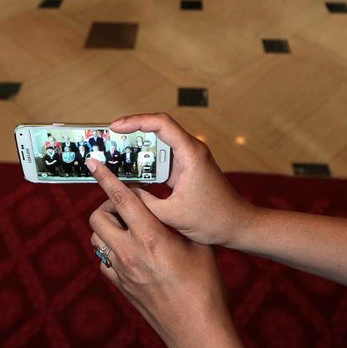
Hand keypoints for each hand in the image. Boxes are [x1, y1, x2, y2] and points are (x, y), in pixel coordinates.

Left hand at [88, 159, 228, 347]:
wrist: (197, 331)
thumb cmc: (205, 285)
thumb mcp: (197, 245)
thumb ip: (175, 222)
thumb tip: (162, 205)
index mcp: (152, 238)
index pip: (122, 199)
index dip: (106, 177)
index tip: (93, 162)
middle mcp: (130, 253)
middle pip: (98, 216)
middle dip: (107, 204)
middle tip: (126, 205)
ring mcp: (122, 272)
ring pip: (97, 238)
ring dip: (108, 227)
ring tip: (129, 227)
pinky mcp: (121, 288)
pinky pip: (103, 260)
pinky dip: (110, 249)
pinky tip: (129, 251)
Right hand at [109, 113, 255, 247]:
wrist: (238, 226)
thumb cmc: (212, 219)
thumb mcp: (171, 214)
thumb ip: (144, 202)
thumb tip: (122, 190)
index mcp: (190, 153)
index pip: (161, 123)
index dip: (136, 121)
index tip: (115, 127)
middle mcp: (191, 150)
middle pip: (157, 128)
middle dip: (132, 131)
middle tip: (108, 140)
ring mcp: (189, 158)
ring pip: (159, 143)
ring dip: (137, 146)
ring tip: (114, 153)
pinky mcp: (186, 168)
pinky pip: (163, 157)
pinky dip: (146, 161)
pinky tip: (130, 170)